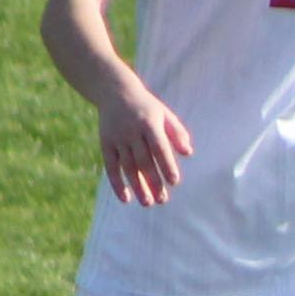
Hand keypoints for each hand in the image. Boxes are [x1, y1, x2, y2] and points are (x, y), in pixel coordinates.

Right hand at [97, 87, 194, 206]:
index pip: (159, 147)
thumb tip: (188, 153)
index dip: (166, 165)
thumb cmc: (147, 108)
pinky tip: (126, 199)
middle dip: (153, 181)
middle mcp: (132, 132)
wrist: (115, 92)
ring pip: (127, 166)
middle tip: (163, 200)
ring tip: (148, 203)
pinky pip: (111, 167)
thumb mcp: (165, 114)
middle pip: (143, 161)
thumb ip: (177, 133)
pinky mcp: (105, 144)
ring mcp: (117, 138)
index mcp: (149, 123)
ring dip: (137, 186)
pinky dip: (117, 183)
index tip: (174, 181)